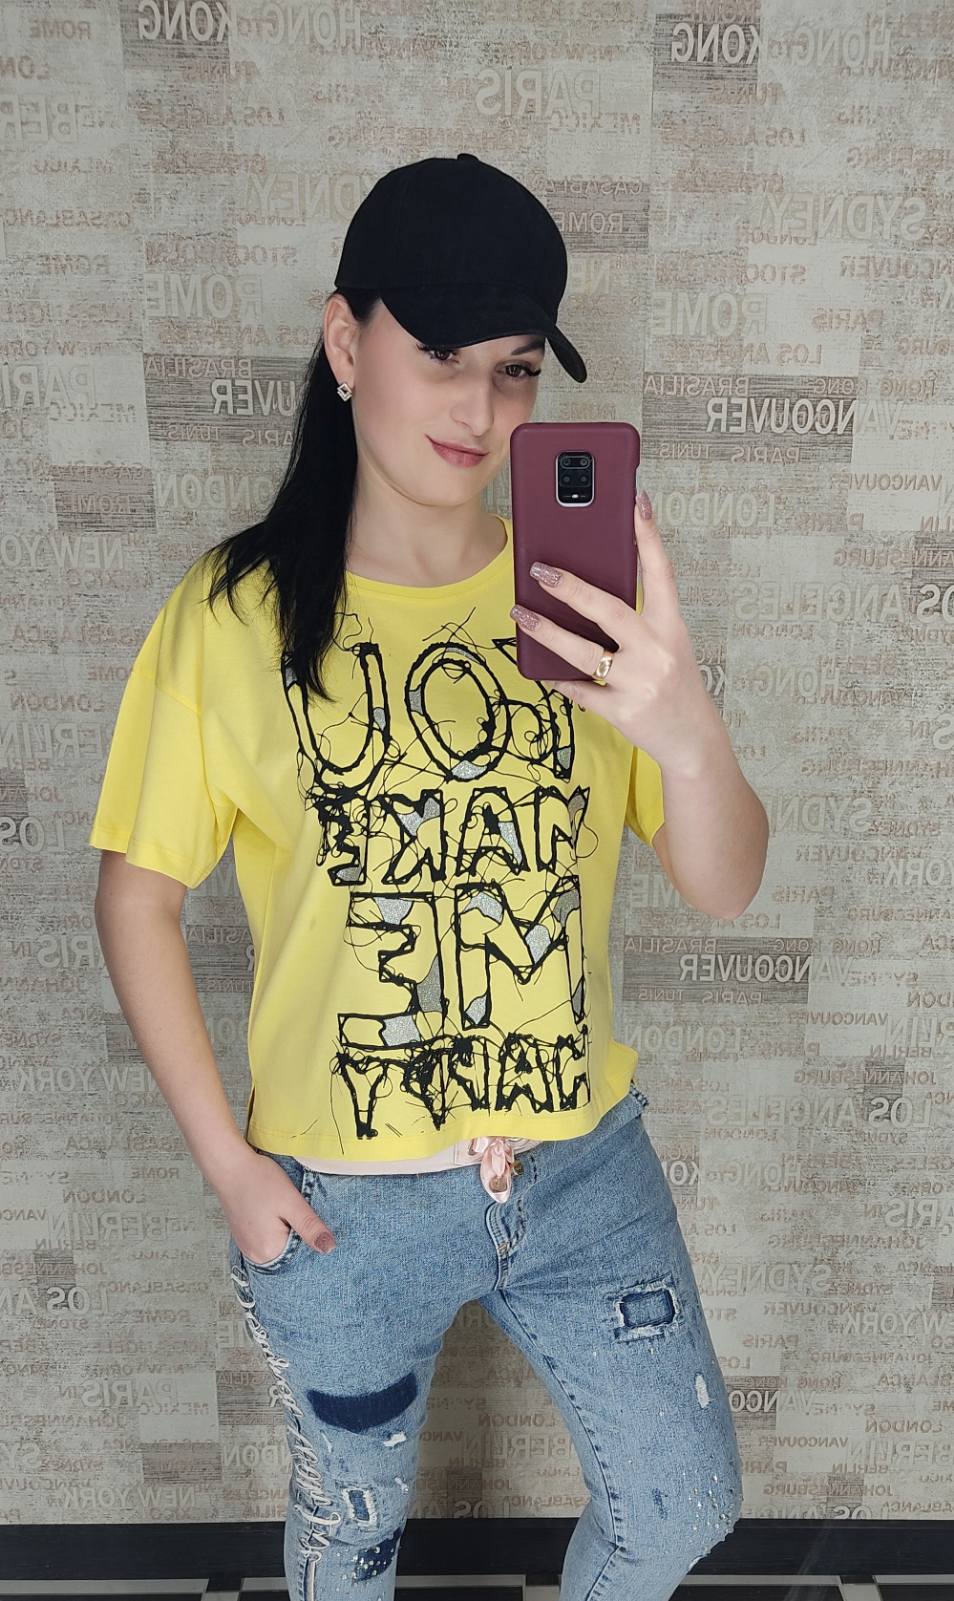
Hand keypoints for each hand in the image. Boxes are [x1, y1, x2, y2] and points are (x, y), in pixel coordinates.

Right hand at [219, 1147, 336, 1262]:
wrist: (230, 1165)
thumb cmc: (260, 1180)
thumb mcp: (291, 1202)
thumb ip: (310, 1228)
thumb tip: (330, 1249)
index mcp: (268, 1251)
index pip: (302, 1255)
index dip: (310, 1235)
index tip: (306, 1214)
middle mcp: (255, 1255)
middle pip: (289, 1251)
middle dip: (298, 1233)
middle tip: (295, 1208)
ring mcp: (247, 1246)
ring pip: (278, 1243)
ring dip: (286, 1229)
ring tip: (283, 1207)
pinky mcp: (243, 1235)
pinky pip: (266, 1238)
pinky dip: (274, 1227)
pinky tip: (273, 1210)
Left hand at [510, 489, 725, 776]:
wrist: (693, 741)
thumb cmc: (673, 684)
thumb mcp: (667, 645)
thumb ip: (638, 621)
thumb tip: (586, 592)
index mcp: (672, 628)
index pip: (661, 573)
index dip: (649, 536)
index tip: (636, 501)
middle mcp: (657, 652)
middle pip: (609, 611)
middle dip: (571, 588)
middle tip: (540, 569)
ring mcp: (638, 683)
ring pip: (582, 652)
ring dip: (545, 631)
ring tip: (520, 614)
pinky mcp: (621, 712)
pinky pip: (578, 690)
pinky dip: (558, 677)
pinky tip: (541, 667)